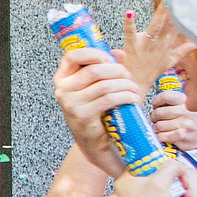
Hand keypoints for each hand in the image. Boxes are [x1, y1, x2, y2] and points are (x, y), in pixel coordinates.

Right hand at [57, 47, 149, 175]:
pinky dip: (125, 96)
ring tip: (134, 89)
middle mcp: (62, 90)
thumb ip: (106, 68)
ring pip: (104, 84)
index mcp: (62, 79)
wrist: (95, 142)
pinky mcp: (83, 116)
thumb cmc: (97, 111)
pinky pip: (108, 99)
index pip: (72, 56)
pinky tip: (132, 98)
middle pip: (94, 70)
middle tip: (129, 77)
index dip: (93, 53)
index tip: (109, 59)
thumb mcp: (98, 87)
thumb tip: (118, 53)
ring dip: (125, 85)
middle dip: (117, 71)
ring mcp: (70, 104)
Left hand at [150, 90, 196, 150]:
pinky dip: (160, 136)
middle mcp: (185, 111)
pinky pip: (162, 136)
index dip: (156, 101)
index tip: (156, 106)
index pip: (165, 96)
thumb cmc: (196, 122)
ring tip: (160, 128)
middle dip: (154, 117)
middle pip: (158, 112)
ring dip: (156, 128)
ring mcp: (184, 124)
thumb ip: (176, 102)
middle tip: (156, 120)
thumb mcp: (190, 106)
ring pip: (158, 125)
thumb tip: (157, 102)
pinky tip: (163, 135)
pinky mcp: (182, 136)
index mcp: (186, 101)